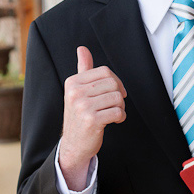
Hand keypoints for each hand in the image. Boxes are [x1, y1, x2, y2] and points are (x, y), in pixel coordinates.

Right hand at [59, 46, 126, 190]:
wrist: (74, 144)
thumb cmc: (79, 115)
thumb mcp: (78, 91)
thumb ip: (83, 69)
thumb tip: (82, 48)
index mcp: (73, 82)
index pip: (105, 72)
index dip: (116, 81)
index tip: (116, 91)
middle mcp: (75, 93)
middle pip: (113, 84)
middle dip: (119, 95)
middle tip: (115, 105)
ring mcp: (83, 107)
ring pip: (117, 98)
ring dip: (121, 107)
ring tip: (113, 113)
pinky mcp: (92, 121)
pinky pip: (118, 112)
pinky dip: (120, 117)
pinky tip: (114, 120)